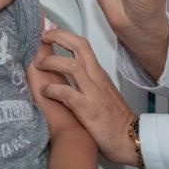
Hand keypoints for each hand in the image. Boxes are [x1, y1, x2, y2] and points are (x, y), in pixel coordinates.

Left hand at [36, 28, 137, 165]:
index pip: (83, 45)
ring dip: (52, 61)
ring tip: (38, 64)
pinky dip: (53, 89)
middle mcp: (96, 78)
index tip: (50, 30)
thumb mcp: (103, 93)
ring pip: (72, 66)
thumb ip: (89, 81)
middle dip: (59, 36)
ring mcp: (93, 92)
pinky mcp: (88, 109)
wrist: (130, 139)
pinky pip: (67, 93)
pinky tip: (44, 91)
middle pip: (79, 46)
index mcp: (99, 74)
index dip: (65, 35)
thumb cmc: (116, 119)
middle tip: (42, 36)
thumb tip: (73, 73)